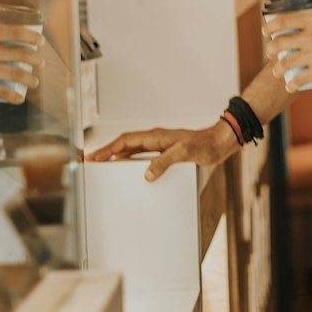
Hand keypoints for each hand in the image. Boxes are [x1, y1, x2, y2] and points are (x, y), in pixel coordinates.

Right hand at [87, 121, 235, 181]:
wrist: (220, 143)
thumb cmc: (205, 146)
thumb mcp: (183, 154)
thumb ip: (164, 162)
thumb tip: (146, 174)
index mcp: (156, 136)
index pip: (125, 141)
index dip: (108, 149)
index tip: (94, 156)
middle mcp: (155, 138)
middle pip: (124, 144)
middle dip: (106, 151)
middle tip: (91, 160)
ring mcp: (160, 145)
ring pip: (132, 148)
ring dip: (117, 155)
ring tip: (103, 164)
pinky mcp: (166, 151)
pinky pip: (142, 154)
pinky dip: (130, 159)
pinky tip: (128, 166)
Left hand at [264, 9, 311, 90]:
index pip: (283, 21)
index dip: (271, 27)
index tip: (266, 32)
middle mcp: (310, 36)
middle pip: (280, 43)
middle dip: (271, 50)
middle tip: (271, 54)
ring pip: (286, 62)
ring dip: (278, 69)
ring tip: (277, 72)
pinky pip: (299, 79)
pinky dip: (292, 84)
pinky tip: (290, 86)